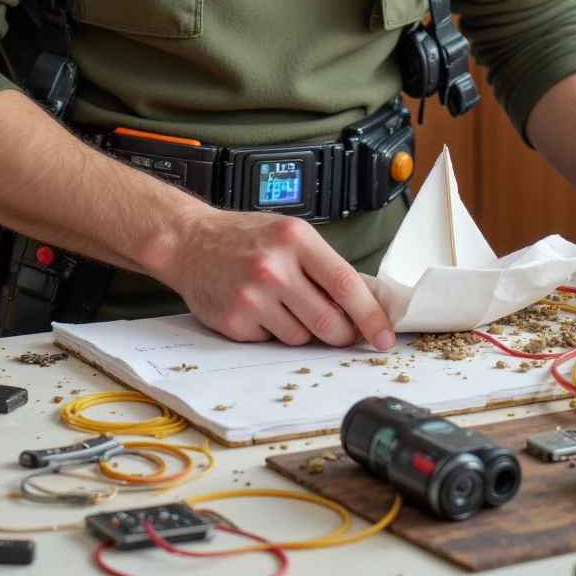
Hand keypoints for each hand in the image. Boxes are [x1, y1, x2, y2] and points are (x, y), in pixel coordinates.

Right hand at [152, 201, 395, 349]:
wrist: (190, 242)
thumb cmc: (244, 238)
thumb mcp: (290, 235)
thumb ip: (325, 265)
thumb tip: (368, 300)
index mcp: (296, 239)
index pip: (346, 284)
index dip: (371, 315)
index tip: (385, 334)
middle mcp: (274, 267)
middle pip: (329, 322)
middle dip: (343, 334)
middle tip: (343, 331)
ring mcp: (252, 296)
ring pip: (302, 337)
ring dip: (303, 330)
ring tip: (283, 303)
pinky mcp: (235, 321)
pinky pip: (271, 341)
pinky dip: (272, 331)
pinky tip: (258, 308)